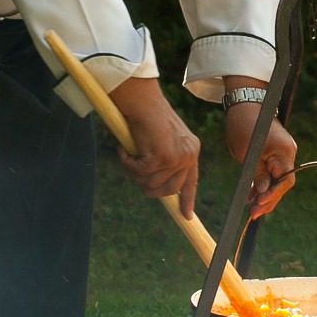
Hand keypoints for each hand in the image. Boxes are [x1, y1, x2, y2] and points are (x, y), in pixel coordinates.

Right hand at [105, 76, 202, 217]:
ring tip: (128, 153)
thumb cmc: (146, 116)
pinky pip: (140, 173)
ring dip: (134, 172)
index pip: (191, 181)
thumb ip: (164, 161)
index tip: (185, 215)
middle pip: (168, 190)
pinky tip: (124, 148)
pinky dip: (128, 162)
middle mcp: (189, 154)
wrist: (141, 100)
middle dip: (147, 185)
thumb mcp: (162, 140)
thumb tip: (156, 186)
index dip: (187, 200)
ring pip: (151, 184)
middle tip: (134, 170)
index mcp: (191, 150)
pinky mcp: (162, 157)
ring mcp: (177, 157)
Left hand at [224, 100, 297, 217]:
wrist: (246, 103)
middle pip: (283, 184)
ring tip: (252, 209)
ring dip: (265, 194)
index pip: (285, 181)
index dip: (273, 196)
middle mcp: (288, 154)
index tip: (259, 205)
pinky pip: (272, 172)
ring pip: (277, 180)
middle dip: (269, 199)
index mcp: (284, 153)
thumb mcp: (247, 153)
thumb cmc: (245, 125)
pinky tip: (252, 195)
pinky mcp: (276, 153)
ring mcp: (283, 153)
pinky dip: (263, 183)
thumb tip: (264, 192)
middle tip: (254, 213)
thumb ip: (258, 174)